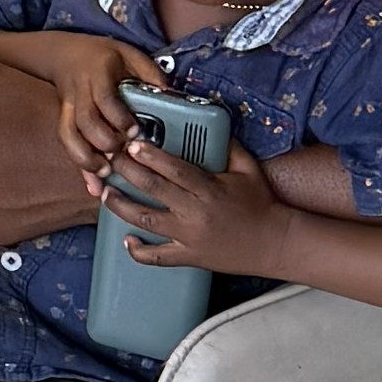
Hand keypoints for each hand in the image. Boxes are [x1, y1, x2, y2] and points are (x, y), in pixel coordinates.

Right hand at [0, 23, 164, 180]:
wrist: (63, 54)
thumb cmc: (101, 56)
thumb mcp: (128, 54)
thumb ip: (149, 72)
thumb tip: (172, 94)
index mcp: (97, 75)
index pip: (105, 99)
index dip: (119, 117)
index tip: (135, 131)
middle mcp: (79, 93)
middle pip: (85, 121)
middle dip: (104, 142)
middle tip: (123, 153)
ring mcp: (68, 108)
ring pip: (69, 135)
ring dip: (86, 158)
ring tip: (106, 173)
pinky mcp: (64, 121)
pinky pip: (66, 145)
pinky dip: (80, 167)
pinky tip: (93, 186)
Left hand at [106, 126, 290, 279]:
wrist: (276, 244)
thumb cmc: (262, 204)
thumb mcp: (248, 170)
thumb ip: (228, 146)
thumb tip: (211, 124)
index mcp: (209, 189)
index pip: (174, 169)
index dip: (150, 156)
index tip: (132, 145)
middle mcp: (196, 213)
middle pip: (153, 189)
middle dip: (126, 173)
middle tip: (109, 159)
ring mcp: (190, 237)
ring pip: (147, 220)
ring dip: (121, 206)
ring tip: (104, 193)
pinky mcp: (190, 256)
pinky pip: (159, 257)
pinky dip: (139, 251)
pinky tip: (126, 239)